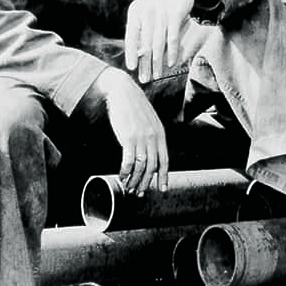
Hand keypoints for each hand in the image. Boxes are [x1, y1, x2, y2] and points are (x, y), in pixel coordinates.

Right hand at [89, 67, 168, 194]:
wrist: (123, 91)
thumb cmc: (133, 106)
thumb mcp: (149, 120)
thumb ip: (152, 134)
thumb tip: (151, 150)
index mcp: (160, 133)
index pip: (165, 160)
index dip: (163, 176)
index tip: (162, 189)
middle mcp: (153, 137)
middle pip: (152, 167)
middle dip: (146, 183)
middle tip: (139, 193)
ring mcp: (142, 138)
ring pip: (141, 167)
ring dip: (135, 181)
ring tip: (128, 188)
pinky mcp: (128, 137)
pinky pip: (129, 161)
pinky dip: (125, 172)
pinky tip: (121, 177)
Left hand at [125, 0, 206, 83]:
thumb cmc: (161, 1)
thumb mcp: (147, 11)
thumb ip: (143, 29)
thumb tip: (140, 54)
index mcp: (135, 12)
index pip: (131, 36)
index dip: (131, 53)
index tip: (132, 68)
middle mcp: (147, 12)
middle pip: (145, 44)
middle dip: (145, 64)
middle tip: (145, 79)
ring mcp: (161, 13)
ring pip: (158, 43)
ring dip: (158, 62)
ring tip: (157, 76)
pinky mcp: (176, 13)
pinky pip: (173, 37)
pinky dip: (172, 51)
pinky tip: (171, 63)